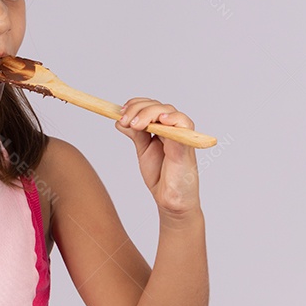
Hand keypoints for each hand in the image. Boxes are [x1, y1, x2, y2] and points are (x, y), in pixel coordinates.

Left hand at [114, 98, 200, 216]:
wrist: (171, 200)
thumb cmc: (161, 175)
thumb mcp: (144, 150)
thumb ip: (136, 135)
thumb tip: (120, 121)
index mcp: (162, 128)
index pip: (150, 106)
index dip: (135, 105)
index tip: (120, 112)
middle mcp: (172, 129)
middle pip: (157, 106)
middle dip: (138, 109)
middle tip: (125, 120)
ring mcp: (180, 136)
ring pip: (168, 111)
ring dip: (150, 113)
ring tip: (137, 124)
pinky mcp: (185, 147)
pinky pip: (185, 126)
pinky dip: (174, 119)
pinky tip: (162, 120)